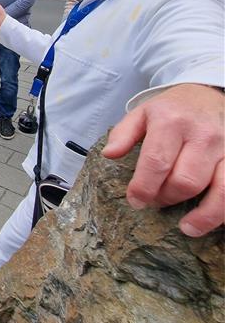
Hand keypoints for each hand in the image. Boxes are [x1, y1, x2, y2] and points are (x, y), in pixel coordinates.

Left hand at [103, 83, 224, 236]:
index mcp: (171, 122)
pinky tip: (209, 220)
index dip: (144, 187)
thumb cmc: (171, 110)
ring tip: (186, 227)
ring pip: (219, 190)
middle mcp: (202, 135)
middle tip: (156, 202)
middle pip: (185, 181)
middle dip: (166, 198)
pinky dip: (222, 211)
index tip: (135, 201)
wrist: (207, 94)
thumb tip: (109, 155)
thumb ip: (123, 134)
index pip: (157, 162)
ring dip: (202, 215)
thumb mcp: (141, 113)